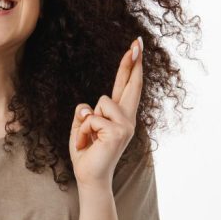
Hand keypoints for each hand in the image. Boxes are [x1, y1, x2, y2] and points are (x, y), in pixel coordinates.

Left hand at [69, 36, 143, 187]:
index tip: (136, 46)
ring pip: (100, 102)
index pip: (126, 87)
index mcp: (120, 116)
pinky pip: (92, 118)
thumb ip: (87, 113)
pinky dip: (83, 131)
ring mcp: (126, 125)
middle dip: (132, 62)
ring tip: (89, 139)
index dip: (131, 67)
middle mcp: (127, 119)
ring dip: (87, 120)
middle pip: (130, 84)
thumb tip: (88, 106)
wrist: (90, 177)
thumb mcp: (83, 128)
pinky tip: (88, 144)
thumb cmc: (87, 154)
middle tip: (137, 41)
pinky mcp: (118, 132)